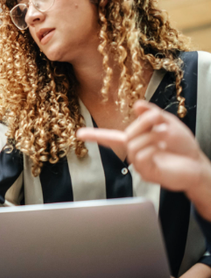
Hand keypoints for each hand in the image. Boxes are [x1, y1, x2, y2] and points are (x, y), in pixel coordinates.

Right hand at [77, 100, 207, 191]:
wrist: (198, 165)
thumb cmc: (183, 146)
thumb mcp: (168, 122)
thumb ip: (152, 113)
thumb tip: (137, 104)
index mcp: (136, 140)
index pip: (110, 137)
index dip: (94, 135)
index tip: (79, 133)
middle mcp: (134, 152)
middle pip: (126, 135)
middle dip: (142, 124)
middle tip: (158, 119)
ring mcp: (140, 163)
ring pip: (133, 145)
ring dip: (150, 136)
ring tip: (165, 136)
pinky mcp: (147, 172)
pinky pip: (140, 156)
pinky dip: (152, 148)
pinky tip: (162, 148)